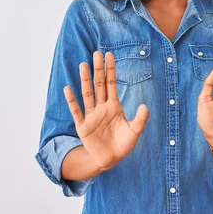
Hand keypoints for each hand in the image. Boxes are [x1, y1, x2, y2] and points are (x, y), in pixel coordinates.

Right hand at [64, 51, 149, 171]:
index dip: (110, 70)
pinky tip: (68, 89)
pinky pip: (76, 111)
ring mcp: (91, 115)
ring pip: (88, 94)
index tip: (109, 55)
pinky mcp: (83, 126)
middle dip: (98, 69)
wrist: (110, 159)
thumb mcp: (135, 131)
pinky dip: (72, 101)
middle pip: (99, 84)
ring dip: (85, 80)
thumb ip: (140, 118)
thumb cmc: (123, 144)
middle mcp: (101, 107)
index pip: (111, 84)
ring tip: (83, 65)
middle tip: (96, 53)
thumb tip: (144, 106)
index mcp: (113, 106)